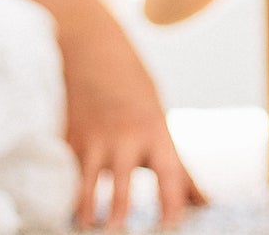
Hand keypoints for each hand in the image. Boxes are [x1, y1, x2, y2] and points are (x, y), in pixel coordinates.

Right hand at [56, 7, 202, 228]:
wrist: (95, 50)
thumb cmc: (136, 93)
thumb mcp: (161, 124)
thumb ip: (180, 168)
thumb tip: (204, 203)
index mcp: (156, 132)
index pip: (170, 175)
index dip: (171, 205)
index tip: (170, 229)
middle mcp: (125, 138)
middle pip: (124, 185)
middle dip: (120, 214)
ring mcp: (94, 139)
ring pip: (89, 184)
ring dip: (88, 211)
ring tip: (89, 228)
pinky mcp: (69, 139)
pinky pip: (67, 175)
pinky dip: (66, 197)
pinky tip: (64, 216)